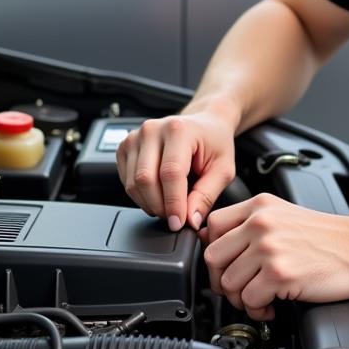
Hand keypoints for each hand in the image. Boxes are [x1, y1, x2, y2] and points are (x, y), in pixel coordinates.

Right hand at [116, 109, 235, 230]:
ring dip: (150, 203)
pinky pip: (126, 181)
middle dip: (160, 206)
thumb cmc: (215, 144)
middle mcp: (153, 129)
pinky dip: (140, 196)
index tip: (179, 222)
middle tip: (176, 216)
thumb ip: (206, 195)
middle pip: (145, 179)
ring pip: (133, 183)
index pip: (170, 173)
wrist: (205, 125)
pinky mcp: (125, 147)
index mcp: (179, 130)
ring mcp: (135, 137)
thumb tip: (190, 220)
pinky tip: (158, 194)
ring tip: (169, 205)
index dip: (173, 203)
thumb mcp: (223, 170)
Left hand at [201, 193, 348, 320]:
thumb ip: (252, 224)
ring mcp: (269, 248)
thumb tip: (218, 246)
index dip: (215, 250)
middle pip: (213, 257)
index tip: (225, 265)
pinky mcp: (279, 274)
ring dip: (241, 299)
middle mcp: (261, 223)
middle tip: (239, 289)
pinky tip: (272, 306)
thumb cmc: (328, 237)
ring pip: (228, 283)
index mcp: (260, 206)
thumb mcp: (284, 215)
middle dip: (222, 281)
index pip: (212, 226)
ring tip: (260, 298)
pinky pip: (249, 300)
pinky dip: (257, 309)